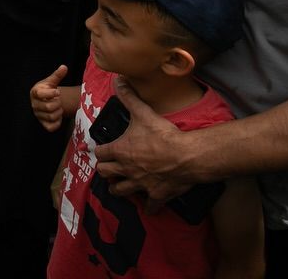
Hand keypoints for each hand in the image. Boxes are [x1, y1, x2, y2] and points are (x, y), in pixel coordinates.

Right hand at [31, 64, 69, 131]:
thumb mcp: (51, 81)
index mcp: (35, 92)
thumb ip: (57, 75)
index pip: (41, 94)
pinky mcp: (43, 124)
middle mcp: (34, 104)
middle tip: (59, 101)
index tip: (58, 92)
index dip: (52, 93)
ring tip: (59, 107)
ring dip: (59, 112)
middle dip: (57, 103)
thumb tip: (64, 67)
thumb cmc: (47, 89)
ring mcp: (38, 115)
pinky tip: (58, 116)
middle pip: (48, 107)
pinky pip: (51, 127)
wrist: (44, 100)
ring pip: (51, 116)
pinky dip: (58, 122)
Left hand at [94, 77, 198, 203]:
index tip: (104, 150)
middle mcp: (126, 170)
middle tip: (111, 167)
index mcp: (120, 151)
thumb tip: (117, 80)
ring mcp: (140, 184)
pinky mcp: (156, 195)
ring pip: (120, 192)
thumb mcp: (143, 113)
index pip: (100, 154)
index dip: (101, 152)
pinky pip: (149, 207)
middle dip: (106, 171)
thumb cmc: (164, 135)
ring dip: (118, 189)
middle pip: (105, 174)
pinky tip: (149, 205)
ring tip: (121, 185)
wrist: (187, 156)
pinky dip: (148, 207)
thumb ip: (129, 97)